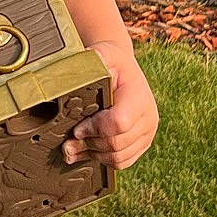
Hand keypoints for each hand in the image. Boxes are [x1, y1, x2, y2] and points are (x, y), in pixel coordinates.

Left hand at [62, 43, 157, 170]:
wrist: (124, 71)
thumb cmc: (112, 63)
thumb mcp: (104, 54)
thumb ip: (94, 60)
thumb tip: (81, 66)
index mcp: (139, 96)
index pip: (119, 122)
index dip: (95, 129)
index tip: (76, 128)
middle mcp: (148, 117)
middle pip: (117, 143)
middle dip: (88, 144)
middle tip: (68, 143)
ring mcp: (147, 132)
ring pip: (119, 157)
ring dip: (93, 155)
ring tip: (73, 149)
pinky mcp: (142, 143)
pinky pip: (123, 162)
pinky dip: (102, 160)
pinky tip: (86, 152)